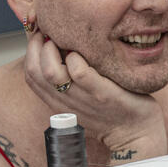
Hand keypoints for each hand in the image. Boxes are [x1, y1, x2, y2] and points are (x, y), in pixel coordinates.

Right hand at [23, 27, 166, 162]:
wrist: (137, 134)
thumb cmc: (112, 110)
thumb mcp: (83, 98)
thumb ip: (69, 80)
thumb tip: (62, 50)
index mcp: (58, 100)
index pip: (30, 74)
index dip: (30, 50)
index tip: (41, 35)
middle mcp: (66, 100)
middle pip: (34, 71)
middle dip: (37, 45)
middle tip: (51, 32)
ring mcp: (84, 98)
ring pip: (51, 72)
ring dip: (52, 50)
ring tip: (65, 40)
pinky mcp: (103, 94)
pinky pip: (80, 73)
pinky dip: (77, 58)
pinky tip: (85, 52)